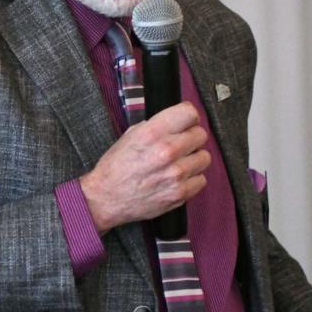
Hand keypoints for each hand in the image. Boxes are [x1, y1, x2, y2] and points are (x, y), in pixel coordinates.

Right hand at [80, 102, 210, 232]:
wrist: (106, 198)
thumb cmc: (116, 166)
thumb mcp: (131, 135)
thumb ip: (157, 126)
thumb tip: (178, 122)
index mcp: (153, 132)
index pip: (190, 113)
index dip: (189, 117)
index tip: (186, 123)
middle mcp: (167, 151)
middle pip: (201, 135)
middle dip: (192, 138)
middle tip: (182, 145)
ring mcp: (176, 174)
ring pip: (205, 157)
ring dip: (194, 159)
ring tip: (180, 163)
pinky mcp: (180, 193)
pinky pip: (201, 179)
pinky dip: (192, 179)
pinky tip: (178, 179)